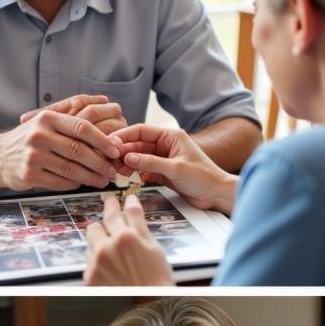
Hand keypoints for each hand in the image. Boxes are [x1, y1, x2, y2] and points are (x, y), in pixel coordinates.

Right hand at [0, 97, 123, 191]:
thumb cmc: (28, 139)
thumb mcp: (45, 121)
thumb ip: (72, 117)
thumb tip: (106, 102)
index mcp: (47, 119)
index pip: (81, 127)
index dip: (102, 140)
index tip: (115, 150)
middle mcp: (39, 135)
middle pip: (78, 150)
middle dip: (100, 163)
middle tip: (112, 170)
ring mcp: (33, 156)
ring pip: (71, 169)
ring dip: (90, 177)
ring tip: (102, 180)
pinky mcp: (29, 175)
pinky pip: (60, 182)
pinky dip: (74, 184)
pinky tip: (82, 183)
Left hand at [83, 193, 174, 285]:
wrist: (151, 305)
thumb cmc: (157, 277)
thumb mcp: (152, 245)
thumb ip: (137, 221)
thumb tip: (130, 200)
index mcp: (125, 237)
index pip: (113, 214)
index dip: (111, 206)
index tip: (110, 201)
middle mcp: (106, 249)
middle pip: (93, 228)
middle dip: (102, 228)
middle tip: (112, 233)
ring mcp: (95, 264)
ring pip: (90, 246)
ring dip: (99, 247)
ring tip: (117, 259)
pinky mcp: (89, 279)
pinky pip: (88, 264)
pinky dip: (97, 264)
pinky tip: (112, 272)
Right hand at [113, 124, 234, 212]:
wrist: (216, 194)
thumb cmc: (203, 177)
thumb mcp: (175, 168)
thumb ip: (150, 162)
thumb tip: (127, 157)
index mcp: (170, 136)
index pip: (141, 131)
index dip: (124, 136)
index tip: (109, 143)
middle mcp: (165, 145)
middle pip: (137, 145)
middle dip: (122, 152)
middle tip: (108, 160)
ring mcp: (163, 159)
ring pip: (138, 158)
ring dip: (126, 163)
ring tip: (115, 170)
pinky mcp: (162, 172)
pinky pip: (143, 169)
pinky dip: (134, 173)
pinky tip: (125, 177)